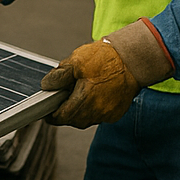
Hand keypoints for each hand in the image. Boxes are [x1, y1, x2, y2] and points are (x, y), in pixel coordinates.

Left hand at [41, 20, 171, 127]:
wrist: (133, 60)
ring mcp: (109, 114)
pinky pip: (99, 116)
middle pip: (75, 120)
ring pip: (87, 119)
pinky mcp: (117, 112)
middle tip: (60, 102)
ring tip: (76, 96)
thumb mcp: (75, 62)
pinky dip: (91, 110)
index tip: (47, 113)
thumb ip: (59, 76)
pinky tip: (90, 97)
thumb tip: (47, 85)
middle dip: (66, 114)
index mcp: (85, 100)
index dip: (53, 116)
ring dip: (79, 112)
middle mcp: (97, 111)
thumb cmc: (106, 59)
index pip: (63, 117)